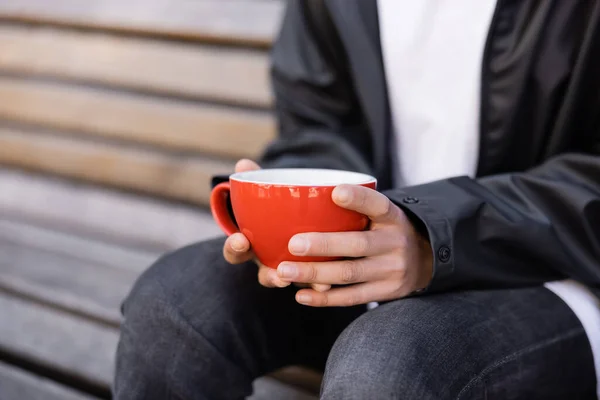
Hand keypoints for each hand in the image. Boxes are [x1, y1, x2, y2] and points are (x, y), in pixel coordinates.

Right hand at [222, 159, 329, 290]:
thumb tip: (243, 164)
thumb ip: (255, 181)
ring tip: (312, 284)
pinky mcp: (312, 277)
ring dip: (301, 284)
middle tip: (278, 275)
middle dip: (270, 277)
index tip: (241, 239)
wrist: (307, 219)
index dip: (234, 248)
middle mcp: (269, 263)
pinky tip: (328, 287)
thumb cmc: (277, 207)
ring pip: (293, 283)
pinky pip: (314, 285)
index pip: (235, 251)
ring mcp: (291, 272)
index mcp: (252, 245)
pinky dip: (319, 287)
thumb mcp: (266, 194)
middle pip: (265, 275)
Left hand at [276, 184, 433, 306]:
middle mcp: (395, 243)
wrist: (424, 259)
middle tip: (292, 244)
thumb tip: (305, 204)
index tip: (335, 192)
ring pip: (349, 273)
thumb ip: (355, 210)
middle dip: (323, 245)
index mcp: (392, 217)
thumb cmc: (385, 231)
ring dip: (314, 274)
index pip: (377, 204)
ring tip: (284, 271)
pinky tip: (301, 295)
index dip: (358, 198)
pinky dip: (324, 298)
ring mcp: (392, 270)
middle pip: (357, 244)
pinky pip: (351, 297)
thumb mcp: (381, 215)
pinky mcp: (386, 292)